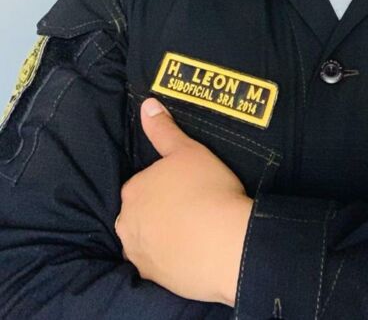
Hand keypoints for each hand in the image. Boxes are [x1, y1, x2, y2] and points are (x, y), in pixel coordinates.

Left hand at [116, 98, 252, 304]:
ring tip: (194, 229)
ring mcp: (139, 253)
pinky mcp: (154, 277)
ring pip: (147, 239)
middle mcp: (127, 223)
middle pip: (141, 212)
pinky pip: (159, 264)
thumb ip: (164, 129)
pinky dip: (170, 258)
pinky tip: (192, 251)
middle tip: (191, 206)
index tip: (187, 186)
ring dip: (163, 234)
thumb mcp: (188, 150)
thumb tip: (147, 105)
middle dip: (159, 210)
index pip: (143, 184)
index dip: (165, 184)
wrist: (224, 243)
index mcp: (134, 190)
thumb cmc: (208, 188)